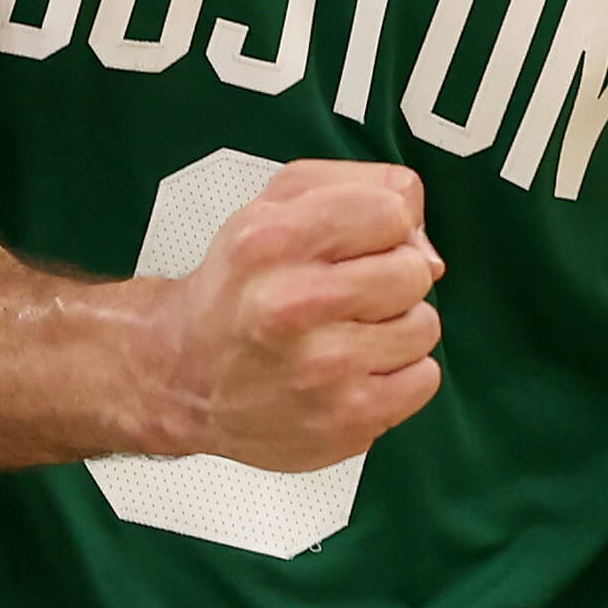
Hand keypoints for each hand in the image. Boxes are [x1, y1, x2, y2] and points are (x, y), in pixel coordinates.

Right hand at [136, 160, 444, 468]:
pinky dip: (399, 373)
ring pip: (424, 326)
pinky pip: (423, 379)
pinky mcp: (346, 419)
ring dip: (396, 328)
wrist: (183, 374)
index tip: (359, 243)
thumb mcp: (270, 208)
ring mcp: (323, 369)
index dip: (383, 225)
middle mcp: (293, 305)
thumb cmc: (235, 291)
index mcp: (272, 242)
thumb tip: (423, 236)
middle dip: (390, 277)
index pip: (391, 211)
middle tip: (349, 293)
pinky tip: (357, 368)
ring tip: (349, 332)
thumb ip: (354, 187)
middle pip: (414, 271)